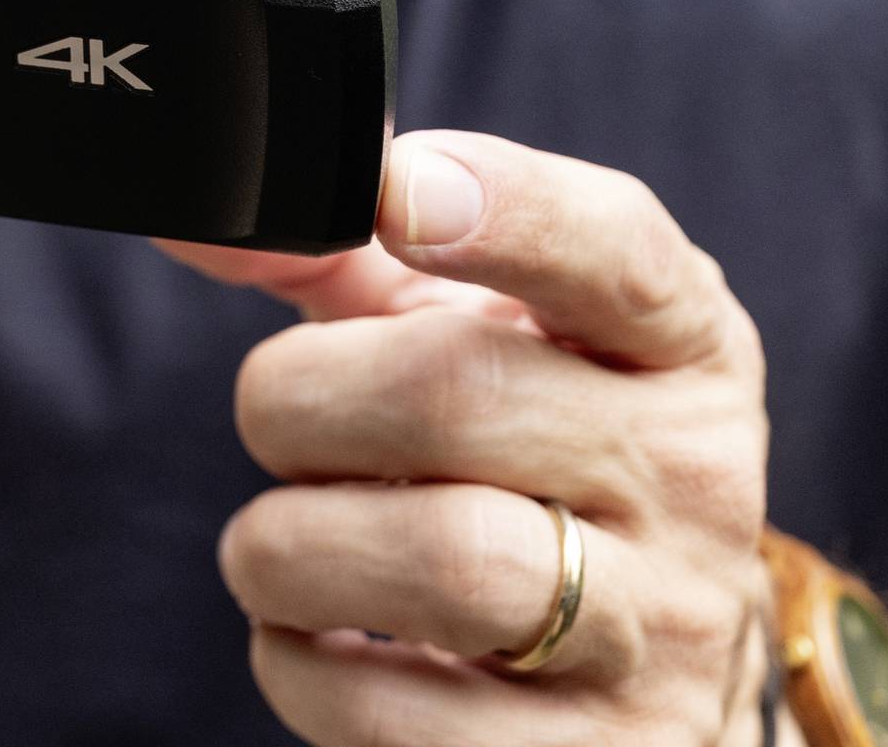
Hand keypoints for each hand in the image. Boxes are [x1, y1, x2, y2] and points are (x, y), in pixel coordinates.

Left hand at [166, 133, 775, 746]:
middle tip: (282, 422)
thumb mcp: (471, 333)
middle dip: (300, 399)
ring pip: (444, 562)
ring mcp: (657, 635)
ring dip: (292, 543)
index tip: (397, 192)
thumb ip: (338, 253)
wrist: (650, 671)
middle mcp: (692, 480)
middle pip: (457, 394)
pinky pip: (398, 716)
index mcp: (676, 343)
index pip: (616, 250)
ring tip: (285, 542)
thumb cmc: (525, 458)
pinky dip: (302, 667)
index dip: (506, 206)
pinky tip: (320, 637)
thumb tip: (196, 209)